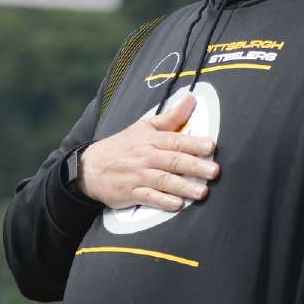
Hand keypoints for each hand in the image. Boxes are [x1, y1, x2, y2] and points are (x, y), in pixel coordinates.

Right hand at [78, 94, 219, 210]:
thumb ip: (171, 117)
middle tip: (214, 171)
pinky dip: (163, 201)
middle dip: (195, 166)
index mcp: (150, 139)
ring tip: (202, 191)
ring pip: (164, 180)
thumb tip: (192, 99)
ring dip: (184, 186)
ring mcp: (138, 176)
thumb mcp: (144, 126)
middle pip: (173, 160)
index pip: (175, 140)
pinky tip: (177, 205)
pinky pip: (149, 197)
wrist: (90, 167)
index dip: (193, 143)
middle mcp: (146, 157)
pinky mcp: (131, 193)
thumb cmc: (123, 146)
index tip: (211, 147)